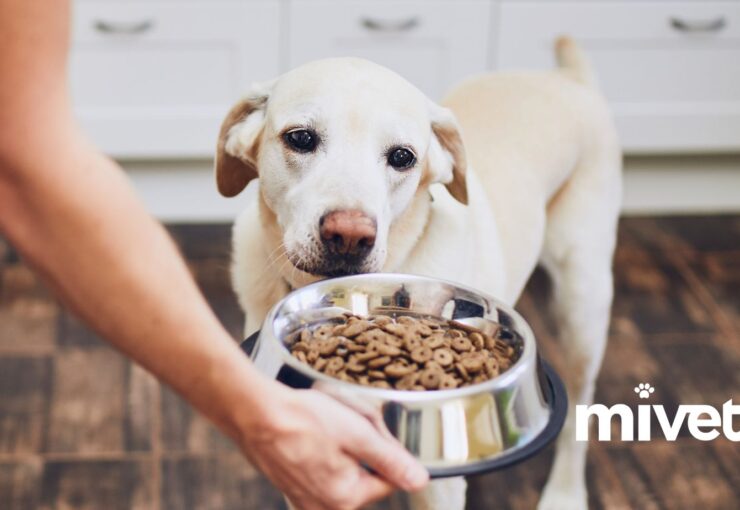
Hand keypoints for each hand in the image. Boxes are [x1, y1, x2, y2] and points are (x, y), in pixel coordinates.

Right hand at [238, 384, 428, 509]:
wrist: (254, 412)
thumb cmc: (302, 419)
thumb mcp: (357, 433)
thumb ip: (391, 459)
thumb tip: (420, 480)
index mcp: (345, 498)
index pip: (388, 478)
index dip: (385, 448)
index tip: (370, 428)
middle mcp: (324, 506)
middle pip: (364, 474)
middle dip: (361, 446)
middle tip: (345, 421)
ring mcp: (304, 498)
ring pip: (342, 469)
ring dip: (341, 446)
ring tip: (325, 424)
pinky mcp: (290, 485)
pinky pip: (319, 468)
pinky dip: (320, 449)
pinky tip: (311, 431)